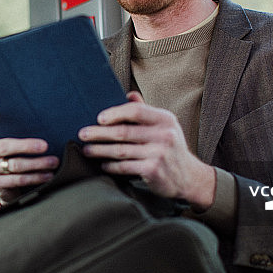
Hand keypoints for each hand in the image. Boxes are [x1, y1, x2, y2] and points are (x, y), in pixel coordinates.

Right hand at [0, 101, 59, 203]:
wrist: (3, 183)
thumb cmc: (10, 154)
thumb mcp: (8, 138)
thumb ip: (14, 129)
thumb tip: (42, 116)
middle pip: (3, 146)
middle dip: (27, 146)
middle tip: (45, 146)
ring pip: (13, 164)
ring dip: (37, 164)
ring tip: (53, 162)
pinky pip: (16, 179)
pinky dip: (35, 177)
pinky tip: (47, 175)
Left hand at [78, 91, 215, 208]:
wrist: (189, 177)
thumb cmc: (171, 148)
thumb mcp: (164, 126)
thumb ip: (146, 111)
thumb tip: (128, 95)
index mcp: (165, 119)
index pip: (136, 111)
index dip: (115, 113)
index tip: (98, 118)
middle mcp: (164, 135)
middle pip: (124, 131)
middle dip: (99, 133)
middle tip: (82, 134)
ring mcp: (159, 153)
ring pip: (121, 150)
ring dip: (100, 150)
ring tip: (87, 150)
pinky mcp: (153, 170)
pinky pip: (125, 166)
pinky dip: (111, 166)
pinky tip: (103, 164)